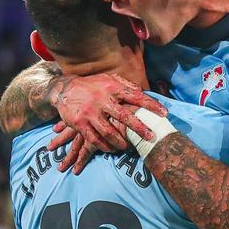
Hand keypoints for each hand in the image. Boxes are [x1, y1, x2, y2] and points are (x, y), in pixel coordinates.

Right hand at [47, 74, 166, 172]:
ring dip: (121, 142)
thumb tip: (142, 91)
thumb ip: (125, 84)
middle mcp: (101, 100)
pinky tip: (111, 149)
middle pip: (124, 117)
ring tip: (128, 147)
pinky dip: (104, 146)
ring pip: (109, 132)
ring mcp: (90, 113)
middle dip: (139, 128)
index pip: (135, 96)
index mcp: (111, 87)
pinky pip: (95, 139)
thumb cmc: (91, 85)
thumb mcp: (107, 78)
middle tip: (151, 137)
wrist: (64, 89)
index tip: (164, 113)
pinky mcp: (80, 123)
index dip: (150, 105)